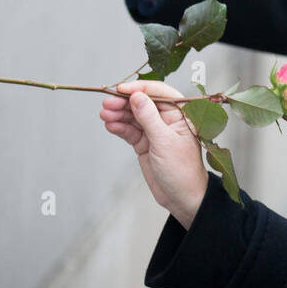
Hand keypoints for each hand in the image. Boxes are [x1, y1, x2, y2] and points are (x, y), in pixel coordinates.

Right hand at [100, 80, 207, 228]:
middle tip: (107, 104)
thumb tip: (137, 96)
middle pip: (143, 103)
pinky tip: (110, 124)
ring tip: (104, 114)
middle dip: (124, 102)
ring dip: (119, 114)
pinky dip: (119, 127)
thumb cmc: (182, 171)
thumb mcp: (164, 142)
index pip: (159, 92)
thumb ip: (149, 118)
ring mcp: (155, 131)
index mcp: (180, 114)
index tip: (121, 89)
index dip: (140, 88)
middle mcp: (167, 120)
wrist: (182, 198)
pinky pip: (130, 131)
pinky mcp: (145, 143)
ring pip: (134, 116)